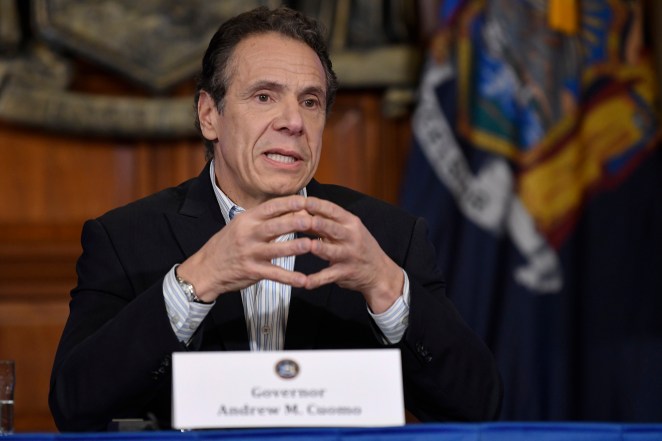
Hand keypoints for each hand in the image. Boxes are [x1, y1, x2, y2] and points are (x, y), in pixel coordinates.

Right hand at [177, 195, 314, 301]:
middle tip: (313, 220)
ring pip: (276, 249)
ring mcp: (250, 253)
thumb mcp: (241, 225)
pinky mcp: (252, 271)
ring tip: (311, 245)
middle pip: (275, 226)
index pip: (271, 207)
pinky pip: (274, 274)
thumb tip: (290, 210)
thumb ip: (263, 219)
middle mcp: (248, 234)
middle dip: (295, 222)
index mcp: (247, 219)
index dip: (289, 203)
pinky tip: (303, 280)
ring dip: (295, 248)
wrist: (205, 269)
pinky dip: (289, 278)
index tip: (306, 201)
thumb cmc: (227, 245)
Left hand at [303, 197, 403, 312]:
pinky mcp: (345, 273)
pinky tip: (305, 283)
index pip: (333, 210)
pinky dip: (317, 280)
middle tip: (303, 219)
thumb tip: (299, 209)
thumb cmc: (358, 245)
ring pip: (332, 251)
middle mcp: (351, 237)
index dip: (317, 205)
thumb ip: (324, 221)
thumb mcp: (347, 229)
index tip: (302, 200)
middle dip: (318, 223)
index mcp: (350, 223)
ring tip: (310, 246)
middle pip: (333, 228)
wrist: (379, 272)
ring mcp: (349, 256)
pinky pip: (330, 276)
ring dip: (321, 248)